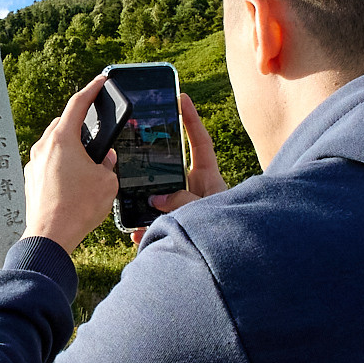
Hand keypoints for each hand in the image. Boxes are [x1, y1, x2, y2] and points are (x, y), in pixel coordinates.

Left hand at [25, 74, 120, 254]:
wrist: (50, 236)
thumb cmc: (78, 208)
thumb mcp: (107, 182)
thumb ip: (108, 163)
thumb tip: (103, 158)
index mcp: (63, 139)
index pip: (78, 103)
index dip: (92, 89)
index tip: (100, 81)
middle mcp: (44, 146)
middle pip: (64, 124)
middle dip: (82, 127)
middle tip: (97, 137)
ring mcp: (34, 162)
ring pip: (55, 144)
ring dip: (71, 148)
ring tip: (88, 165)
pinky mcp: (30, 178)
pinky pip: (48, 162)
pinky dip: (61, 164)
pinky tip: (74, 182)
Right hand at [133, 93, 229, 243]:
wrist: (232, 264)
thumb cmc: (226, 233)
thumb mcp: (205, 210)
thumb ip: (182, 200)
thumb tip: (156, 199)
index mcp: (209, 178)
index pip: (200, 142)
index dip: (191, 119)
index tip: (183, 98)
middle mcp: (194, 190)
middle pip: (170, 169)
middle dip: (154, 163)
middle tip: (137, 147)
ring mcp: (182, 208)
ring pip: (157, 198)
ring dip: (144, 201)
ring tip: (131, 198)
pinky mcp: (173, 228)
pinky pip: (152, 226)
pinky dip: (143, 231)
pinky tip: (137, 235)